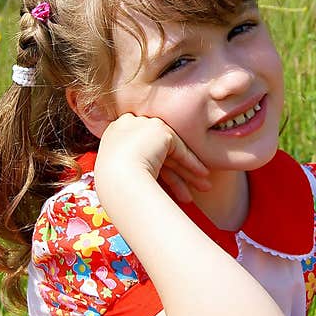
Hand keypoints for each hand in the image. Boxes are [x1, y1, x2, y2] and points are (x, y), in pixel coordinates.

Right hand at [95, 113, 210, 202]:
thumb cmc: (112, 186)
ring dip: (188, 171)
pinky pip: (179, 149)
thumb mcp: (116, 173)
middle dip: (176, 172)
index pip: (140, 149)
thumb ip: (130, 169)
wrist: (115, 178)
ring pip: (170, 151)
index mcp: (114, 134)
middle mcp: (129, 125)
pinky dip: (192, 164)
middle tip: (188, 190)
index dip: (156, 166)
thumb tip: (143, 181)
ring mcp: (145, 125)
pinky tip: (203, 175)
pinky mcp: (161, 131)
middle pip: (157, 151)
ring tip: (202, 187)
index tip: (164, 181)